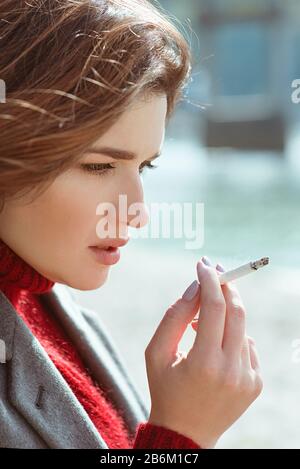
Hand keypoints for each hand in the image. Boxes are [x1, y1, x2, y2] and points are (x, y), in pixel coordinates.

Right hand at [144, 256, 262, 448]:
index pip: (214, 308)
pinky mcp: (255, 384)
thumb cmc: (164, 389)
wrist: (185, 433)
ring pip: (241, 328)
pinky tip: (215, 350)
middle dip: (226, 287)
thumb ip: (174, 316)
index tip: (203, 264)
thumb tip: (194, 288)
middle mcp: (231, 371)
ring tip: (201, 327)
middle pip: (237, 313)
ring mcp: (247, 379)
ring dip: (224, 316)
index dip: (210, 281)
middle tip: (214, 273)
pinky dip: (232, 338)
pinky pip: (247, 346)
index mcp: (204, 363)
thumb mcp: (156, 352)